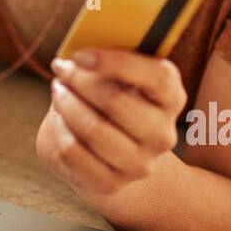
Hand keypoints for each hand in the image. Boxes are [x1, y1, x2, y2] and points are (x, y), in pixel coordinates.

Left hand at [36, 47, 186, 199]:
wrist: (114, 157)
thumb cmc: (114, 102)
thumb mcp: (120, 78)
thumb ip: (111, 59)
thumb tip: (80, 47)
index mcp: (172, 98)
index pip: (156, 76)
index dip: (114, 61)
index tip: (79, 54)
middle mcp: (163, 134)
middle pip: (117, 101)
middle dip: (80, 80)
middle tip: (61, 68)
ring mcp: (140, 163)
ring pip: (92, 128)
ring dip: (65, 103)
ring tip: (58, 90)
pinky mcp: (112, 183)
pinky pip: (74, 152)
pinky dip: (59, 129)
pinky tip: (58, 118)